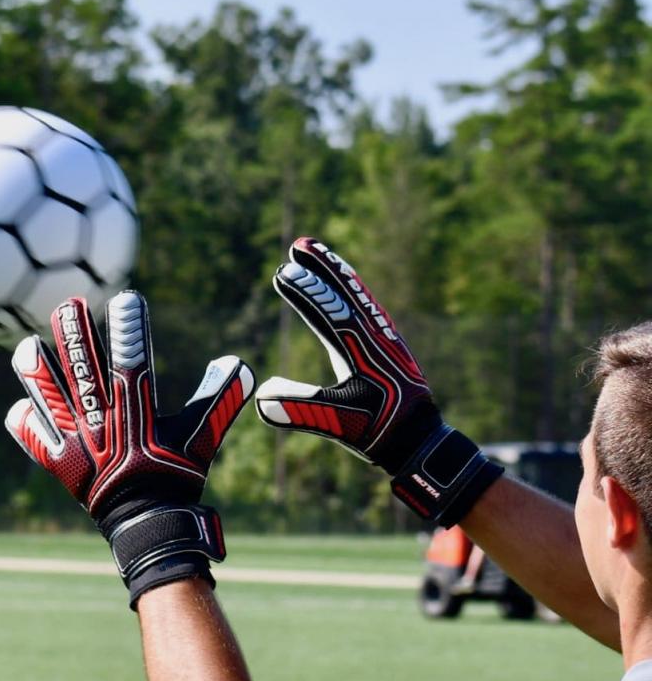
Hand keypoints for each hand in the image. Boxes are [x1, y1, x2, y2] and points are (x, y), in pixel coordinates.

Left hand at [5, 293, 254, 605]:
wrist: (148, 523)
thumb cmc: (177, 476)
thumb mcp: (202, 437)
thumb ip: (219, 399)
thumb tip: (241, 363)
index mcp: (136, 410)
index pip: (132, 359)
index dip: (130, 327)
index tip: (127, 298)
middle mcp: (102, 420)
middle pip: (84, 368)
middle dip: (75, 334)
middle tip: (68, 305)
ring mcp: (78, 441)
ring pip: (49, 397)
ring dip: (38, 371)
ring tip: (27, 346)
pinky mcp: (61, 463)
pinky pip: (37, 439)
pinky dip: (27, 424)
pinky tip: (20, 409)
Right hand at [255, 237, 501, 526]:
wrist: (420, 437)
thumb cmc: (376, 430)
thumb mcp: (336, 423)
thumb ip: (300, 410)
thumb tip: (261, 397)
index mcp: (360, 352)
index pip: (329, 312)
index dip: (306, 291)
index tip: (283, 271)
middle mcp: (375, 337)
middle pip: (346, 292)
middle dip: (323, 266)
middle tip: (300, 243)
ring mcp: (385, 336)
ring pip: (358, 294)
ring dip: (337, 272)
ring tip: (318, 253)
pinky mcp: (389, 342)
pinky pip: (366, 304)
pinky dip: (351, 288)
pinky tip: (344, 287)